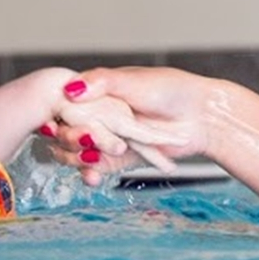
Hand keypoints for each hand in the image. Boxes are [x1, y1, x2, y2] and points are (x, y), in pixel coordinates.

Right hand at [43, 68, 213, 184]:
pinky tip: (91, 177)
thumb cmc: (171, 90)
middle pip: (67, 132)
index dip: (59, 116)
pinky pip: (98, 169)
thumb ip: (102, 83)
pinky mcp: (121, 158)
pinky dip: (91, 174)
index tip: (57, 121)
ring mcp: (110, 137)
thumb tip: (69, 88)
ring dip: (77, 158)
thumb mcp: (133, 81)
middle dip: (69, 139)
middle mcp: (100, 115)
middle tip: (84, 139)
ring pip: (79, 153)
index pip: (65, 105)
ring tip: (89, 158)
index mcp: (99, 92)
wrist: (201, 116)